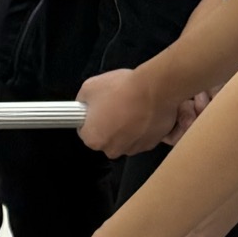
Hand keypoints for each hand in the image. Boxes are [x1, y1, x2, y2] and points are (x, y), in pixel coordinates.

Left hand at [77, 63, 204, 158]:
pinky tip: (142, 111)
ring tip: (130, 106)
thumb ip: (82, 100)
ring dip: (125, 126)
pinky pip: (141, 137)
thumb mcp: (89, 87)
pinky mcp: (150, 144)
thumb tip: (83, 104)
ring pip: (124, 138)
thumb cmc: (123, 89)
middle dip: (108, 124)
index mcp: (93, 139)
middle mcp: (112, 149)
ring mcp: (133, 149)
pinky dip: (141, 127)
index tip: (96, 109)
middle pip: (105, 137)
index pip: (84, 132)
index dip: (90, 118)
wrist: (154, 90)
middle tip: (114, 105)